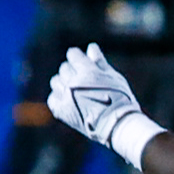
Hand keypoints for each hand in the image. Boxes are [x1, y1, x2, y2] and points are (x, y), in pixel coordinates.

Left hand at [47, 42, 163, 165]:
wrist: (117, 126)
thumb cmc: (120, 100)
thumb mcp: (114, 77)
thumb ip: (100, 62)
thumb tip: (90, 47)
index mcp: (87, 71)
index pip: (73, 55)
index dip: (77, 57)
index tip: (80, 60)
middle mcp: (73, 82)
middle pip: (64, 68)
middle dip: (72, 70)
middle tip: (81, 78)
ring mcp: (66, 97)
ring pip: (55, 81)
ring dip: (63, 82)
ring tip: (73, 88)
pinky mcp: (62, 111)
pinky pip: (53, 98)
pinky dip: (58, 96)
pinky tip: (67, 99)